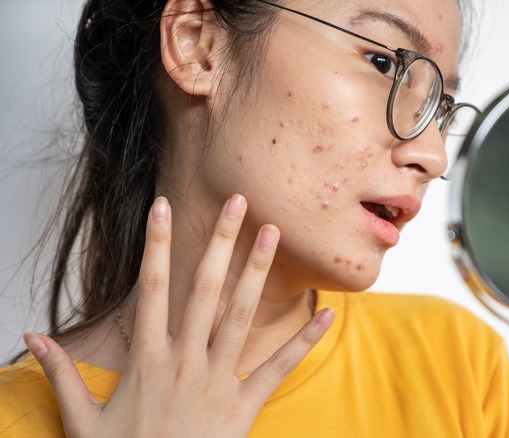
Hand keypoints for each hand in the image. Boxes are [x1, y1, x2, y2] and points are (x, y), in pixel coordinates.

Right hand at [23, 195, 333, 436]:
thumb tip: (32, 336)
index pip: (151, 289)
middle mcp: (184, 362)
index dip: (156, 245)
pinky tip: (326, 315)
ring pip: (239, 317)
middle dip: (219, 243)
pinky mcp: (243, 407)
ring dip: (256, 273)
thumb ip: (61, 376)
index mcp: (147, 361)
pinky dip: (302, 342)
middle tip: (237, 202)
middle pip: (202, 290)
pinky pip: (277, 369)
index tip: (162, 206)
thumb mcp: (82, 421)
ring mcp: (216, 382)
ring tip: (273, 233)